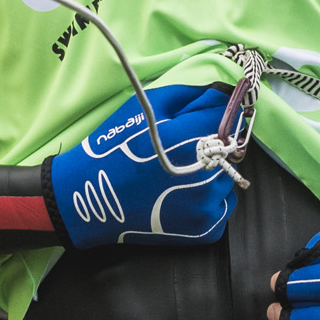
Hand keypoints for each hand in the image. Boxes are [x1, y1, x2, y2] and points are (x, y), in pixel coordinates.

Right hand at [45, 85, 235, 248]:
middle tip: (182, 148)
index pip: (229, 115)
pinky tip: (183, 194)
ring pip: (227, 175)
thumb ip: (192, 95)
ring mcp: (207, 205)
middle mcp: (206, 173)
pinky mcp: (205, 229)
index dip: (214, 113)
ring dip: (211, 170)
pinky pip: (223, 203)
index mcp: (193, 138)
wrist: (89, 197)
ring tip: (178, 172)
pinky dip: (209, 198)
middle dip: (212, 142)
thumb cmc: (116, 147)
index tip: (198, 117)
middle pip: (230, 146)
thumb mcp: (149, 107)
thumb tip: (223, 91)